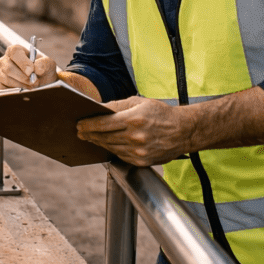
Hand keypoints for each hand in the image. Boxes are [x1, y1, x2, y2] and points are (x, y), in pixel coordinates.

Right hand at [0, 44, 56, 88]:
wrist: (42, 82)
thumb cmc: (42, 69)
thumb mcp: (48, 64)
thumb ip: (44, 64)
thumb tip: (36, 68)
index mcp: (16, 51)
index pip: (14, 52)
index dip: (22, 62)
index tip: (31, 70)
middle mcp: (6, 60)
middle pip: (8, 68)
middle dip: (23, 77)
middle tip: (34, 81)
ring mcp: (1, 73)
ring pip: (6, 79)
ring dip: (21, 85)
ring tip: (32, 86)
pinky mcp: (0, 84)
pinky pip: (3, 88)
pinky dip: (15, 91)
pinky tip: (24, 90)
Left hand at [76, 96, 192, 166]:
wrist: (184, 131)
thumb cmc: (161, 113)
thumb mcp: (140, 102)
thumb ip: (118, 105)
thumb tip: (99, 109)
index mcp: (134, 119)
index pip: (103, 123)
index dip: (88, 124)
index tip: (79, 124)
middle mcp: (135, 136)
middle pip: (104, 136)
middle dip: (89, 134)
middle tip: (80, 132)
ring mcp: (138, 151)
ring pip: (110, 147)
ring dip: (98, 142)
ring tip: (90, 137)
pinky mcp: (142, 161)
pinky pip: (120, 155)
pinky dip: (112, 149)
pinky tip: (106, 144)